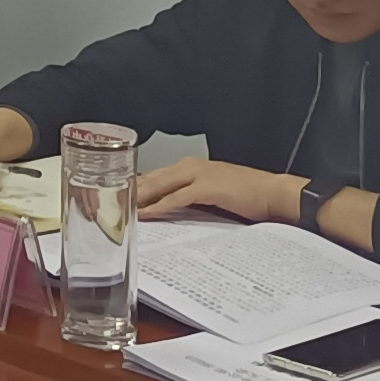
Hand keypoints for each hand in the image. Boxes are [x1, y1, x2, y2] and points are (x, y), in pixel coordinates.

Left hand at [131, 157, 303, 223]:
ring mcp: (197, 174)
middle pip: (149, 178)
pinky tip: (145, 215)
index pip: (153, 176)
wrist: (274, 193)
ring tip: (117, 210)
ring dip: (137, 198)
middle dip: (127, 191)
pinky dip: (159, 206)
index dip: (132, 187)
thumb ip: (188, 199)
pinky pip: (176, 198)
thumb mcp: (211, 195)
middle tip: (105, 204)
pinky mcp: (206, 187)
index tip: (114, 198)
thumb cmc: (247, 196)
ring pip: (158, 185)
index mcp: (189, 167)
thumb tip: (165, 211)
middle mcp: (189, 166)